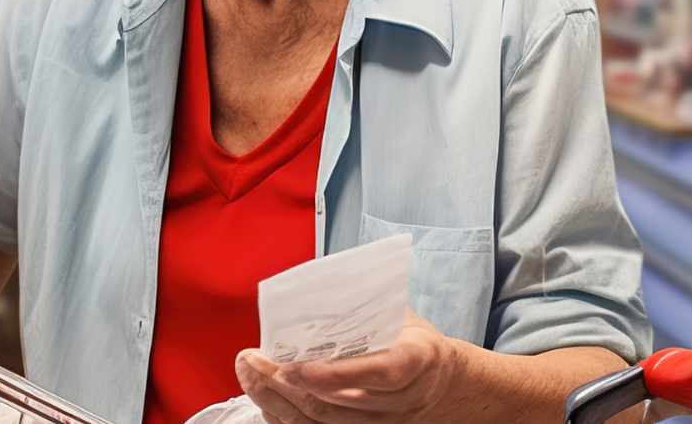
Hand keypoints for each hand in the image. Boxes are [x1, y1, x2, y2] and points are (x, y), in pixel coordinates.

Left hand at [234, 312, 460, 423]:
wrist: (442, 384)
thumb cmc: (415, 342)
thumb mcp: (404, 317)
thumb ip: (369, 306)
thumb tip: (322, 282)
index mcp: (415, 360)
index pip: (377, 373)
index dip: (335, 374)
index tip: (294, 365)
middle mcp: (398, 401)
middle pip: (334, 405)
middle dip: (284, 384)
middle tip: (251, 360)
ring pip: (322, 423)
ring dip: (276, 400)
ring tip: (249, 373)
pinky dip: (285, 416)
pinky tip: (264, 394)